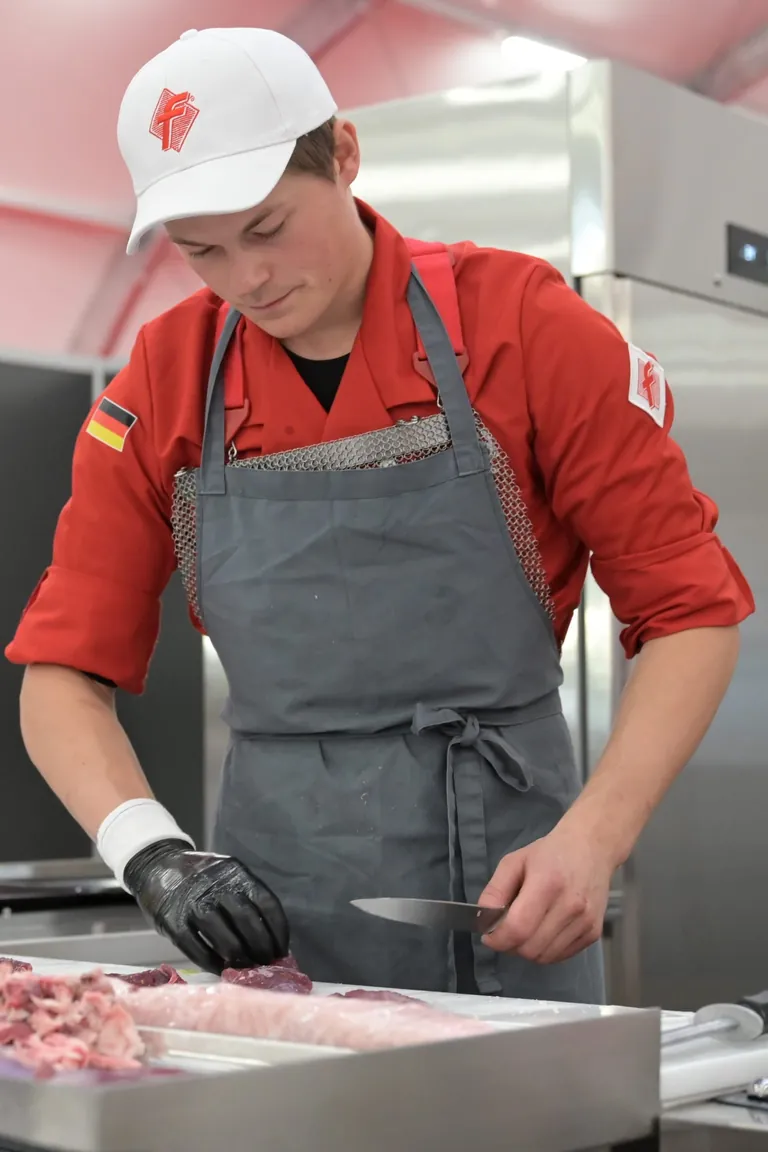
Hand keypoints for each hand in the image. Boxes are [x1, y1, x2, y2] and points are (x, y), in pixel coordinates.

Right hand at [123, 839, 289, 973]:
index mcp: (234, 872)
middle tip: (267, 962)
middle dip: (262, 947)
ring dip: (241, 959)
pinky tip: (223, 970)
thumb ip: (243, 895)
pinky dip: (215, 965)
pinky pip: (200, 951)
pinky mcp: (174, 925)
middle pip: (248, 922)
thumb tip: (268, 933)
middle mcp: (216, 887)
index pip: (266, 902)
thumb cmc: (197, 876)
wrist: (155, 866)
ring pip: (226, 940)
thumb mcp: (224, 873)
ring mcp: (194, 906)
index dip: (278, 929)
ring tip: (248, 969)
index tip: (282, 948)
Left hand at [478, 826, 613, 963]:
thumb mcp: (514, 862)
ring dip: (528, 950)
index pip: (519, 928)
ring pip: (545, 957)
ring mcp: (586, 922)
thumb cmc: (549, 853)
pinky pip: (561, 956)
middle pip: (531, 948)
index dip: (498, 939)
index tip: (488, 935)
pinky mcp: (594, 933)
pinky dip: (546, 951)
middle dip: (511, 946)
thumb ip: (495, 890)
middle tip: (506, 932)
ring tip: (525, 930)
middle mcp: (571, 906)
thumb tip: (483, 919)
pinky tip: (542, 932)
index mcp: (548, 883)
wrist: (591, 847)